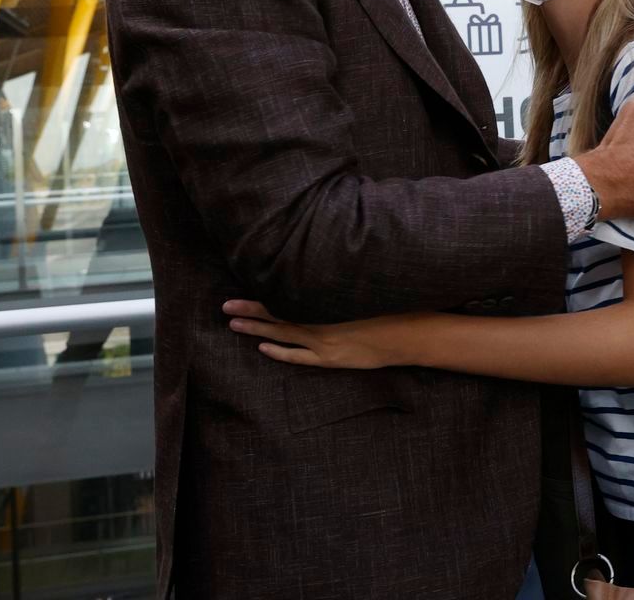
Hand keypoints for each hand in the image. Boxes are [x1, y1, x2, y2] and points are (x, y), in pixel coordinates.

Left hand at [223, 300, 409, 369]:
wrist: (407, 334)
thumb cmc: (389, 306)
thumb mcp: (361, 289)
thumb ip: (337, 285)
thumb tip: (316, 274)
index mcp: (327, 302)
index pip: (285, 298)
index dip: (261, 296)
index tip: (242, 291)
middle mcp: (320, 322)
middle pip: (278, 315)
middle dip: (250, 311)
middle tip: (225, 307)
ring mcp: (324, 343)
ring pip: (283, 335)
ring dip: (258, 331)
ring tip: (234, 326)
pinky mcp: (331, 359)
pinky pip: (299, 357)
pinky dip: (280, 353)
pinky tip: (263, 349)